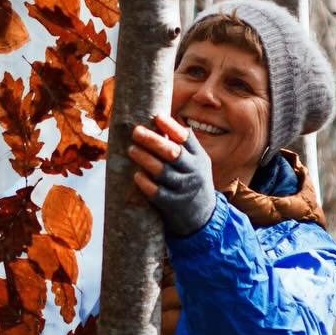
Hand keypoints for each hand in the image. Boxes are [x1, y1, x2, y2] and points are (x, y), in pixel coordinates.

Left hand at [128, 113, 217, 236]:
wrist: (203, 218)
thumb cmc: (193, 182)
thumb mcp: (197, 163)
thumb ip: (184, 146)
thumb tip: (159, 120)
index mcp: (198, 157)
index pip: (186, 138)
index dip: (171, 126)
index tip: (156, 116)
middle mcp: (193, 171)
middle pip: (172, 152)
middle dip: (153, 140)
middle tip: (136, 131)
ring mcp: (183, 188)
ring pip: (162, 171)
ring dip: (145, 159)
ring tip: (132, 149)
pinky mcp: (172, 204)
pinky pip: (157, 192)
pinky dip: (146, 183)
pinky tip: (136, 175)